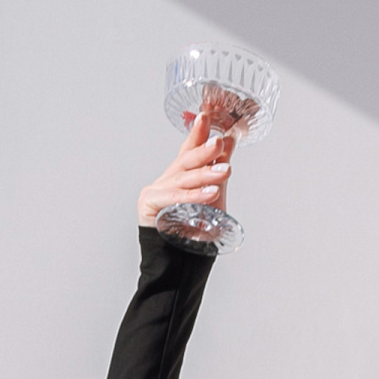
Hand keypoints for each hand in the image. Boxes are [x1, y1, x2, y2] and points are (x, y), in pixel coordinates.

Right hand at [137, 110, 234, 227]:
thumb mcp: (213, 196)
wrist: (178, 263)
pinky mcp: (148, 205)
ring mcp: (154, 191)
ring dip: (205, 174)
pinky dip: (193, 196)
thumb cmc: (194, 234)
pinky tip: (210, 194)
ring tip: (225, 171)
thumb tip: (230, 141)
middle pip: (185, 162)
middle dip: (204, 151)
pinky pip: (174, 199)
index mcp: (179, 177)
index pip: (188, 150)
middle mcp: (166, 181)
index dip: (197, 133)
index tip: (206, 115)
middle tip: (220, 142)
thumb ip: (218, 169)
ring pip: (183, 180)